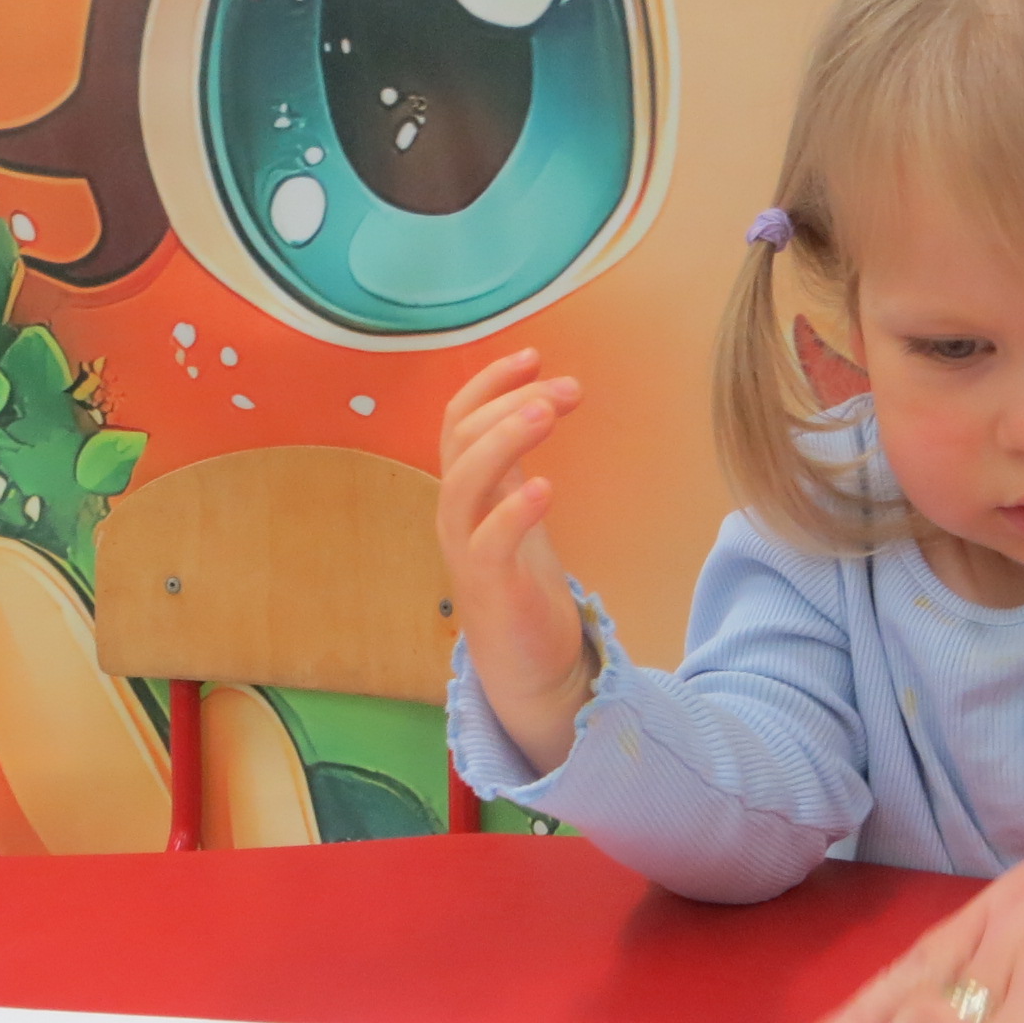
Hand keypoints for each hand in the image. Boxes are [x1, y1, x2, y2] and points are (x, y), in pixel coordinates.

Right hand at [438, 347, 594, 775]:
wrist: (528, 668)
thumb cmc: (524, 587)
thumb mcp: (518, 512)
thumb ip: (515, 464)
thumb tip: (533, 400)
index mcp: (467, 493)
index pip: (459, 421)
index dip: (489, 383)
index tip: (534, 355)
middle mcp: (458, 516)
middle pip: (461, 441)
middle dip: (508, 403)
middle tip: (565, 387)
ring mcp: (467, 552)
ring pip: (464, 483)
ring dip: (505, 440)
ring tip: (548, 412)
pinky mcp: (489, 589)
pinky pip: (490, 542)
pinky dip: (515, 510)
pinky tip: (546, 488)